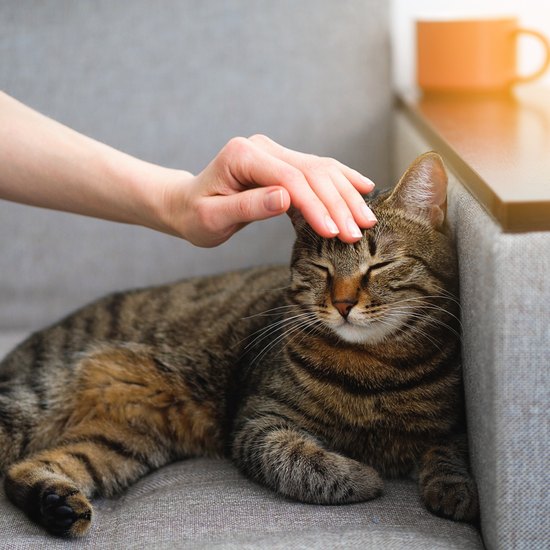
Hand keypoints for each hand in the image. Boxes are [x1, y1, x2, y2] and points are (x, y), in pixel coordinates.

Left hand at [160, 135, 376, 246]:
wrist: (187, 204)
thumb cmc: (196, 215)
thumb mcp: (212, 218)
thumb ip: (247, 206)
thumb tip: (285, 199)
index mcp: (242, 156)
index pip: (289, 178)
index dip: (314, 205)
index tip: (333, 232)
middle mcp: (262, 148)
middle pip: (311, 172)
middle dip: (337, 203)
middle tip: (358, 233)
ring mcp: (275, 153)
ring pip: (321, 169)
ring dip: (346, 194)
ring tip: (367, 219)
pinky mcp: (283, 163)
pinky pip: (319, 170)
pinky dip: (342, 180)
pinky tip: (363, 188)